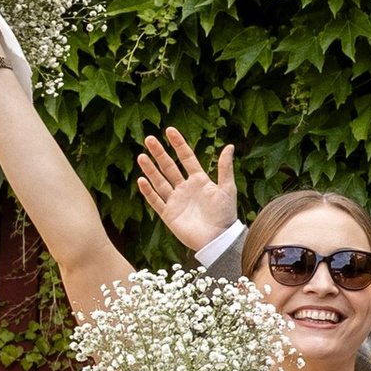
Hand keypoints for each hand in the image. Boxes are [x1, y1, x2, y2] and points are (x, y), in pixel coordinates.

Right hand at [137, 125, 241, 253]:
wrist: (218, 239)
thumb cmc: (225, 214)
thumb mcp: (227, 189)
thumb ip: (225, 168)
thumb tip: (230, 146)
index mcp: (200, 180)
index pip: (186, 158)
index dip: (179, 144)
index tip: (169, 130)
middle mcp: (185, 188)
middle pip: (169, 167)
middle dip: (159, 153)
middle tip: (149, 139)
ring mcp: (176, 201)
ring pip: (160, 181)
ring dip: (150, 169)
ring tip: (141, 156)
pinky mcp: (169, 214)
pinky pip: (156, 201)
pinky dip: (148, 191)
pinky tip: (141, 180)